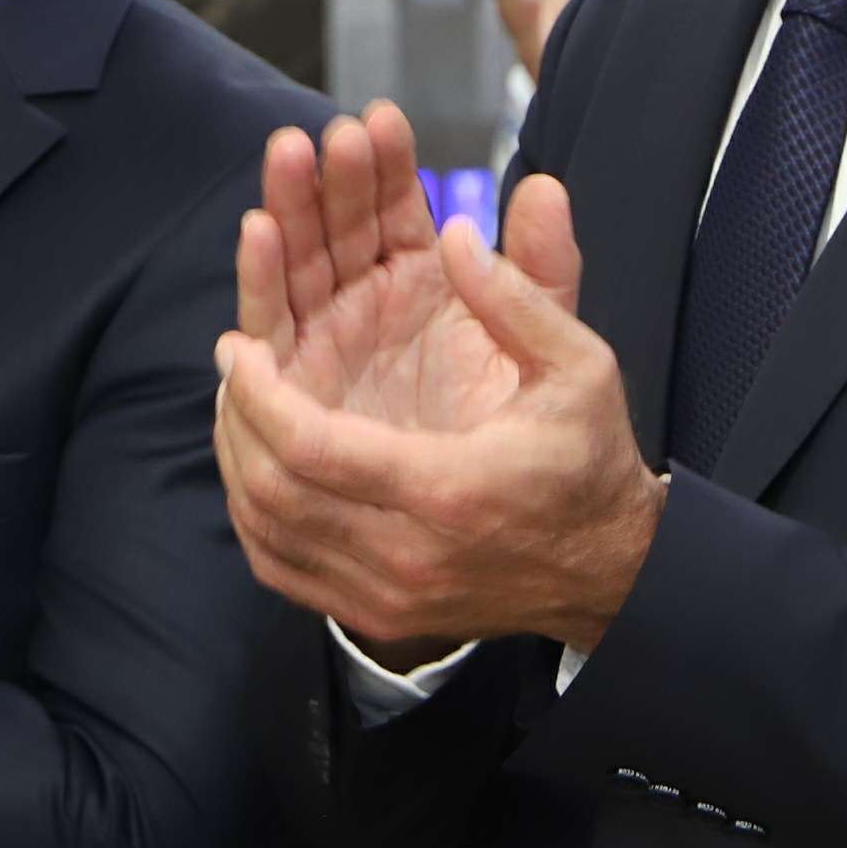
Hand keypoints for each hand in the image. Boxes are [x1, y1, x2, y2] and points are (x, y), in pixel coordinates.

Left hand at [215, 101, 663, 664]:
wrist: (611, 569)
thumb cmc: (589, 464)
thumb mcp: (579, 367)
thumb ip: (520, 295)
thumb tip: (458, 233)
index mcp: (448, 487)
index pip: (314, 450)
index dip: (260, 394)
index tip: (242, 346)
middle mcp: (406, 554)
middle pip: (273, 494)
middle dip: (238, 419)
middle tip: (234, 363)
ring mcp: (385, 594)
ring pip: (266, 534)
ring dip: (238, 461)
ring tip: (239, 400)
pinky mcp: (375, 614)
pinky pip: (282, 570)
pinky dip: (253, 516)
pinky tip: (254, 465)